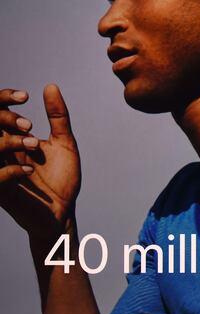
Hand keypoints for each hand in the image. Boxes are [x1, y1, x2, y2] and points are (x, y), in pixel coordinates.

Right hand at [0, 85, 80, 239]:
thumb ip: (58, 117)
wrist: (63, 213)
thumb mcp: (64, 144)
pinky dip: (9, 171)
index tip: (24, 97)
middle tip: (29, 124)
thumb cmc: (61, 179)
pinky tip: (29, 169)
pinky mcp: (2, 193)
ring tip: (33, 144)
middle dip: (3, 119)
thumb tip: (51, 86)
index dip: (3, 99)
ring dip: (8, 143)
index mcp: (9, 139)